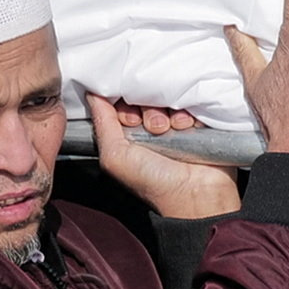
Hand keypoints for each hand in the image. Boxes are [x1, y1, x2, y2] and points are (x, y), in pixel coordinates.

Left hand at [87, 93, 239, 219]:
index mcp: (129, 135)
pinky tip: (185, 127)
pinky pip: (190, 102)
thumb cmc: (153, 182)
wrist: (195, 195)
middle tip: (154, 128)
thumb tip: (92, 93)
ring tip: (171, 130)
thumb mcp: (115, 156)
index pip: (122, 101)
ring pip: (168, 98)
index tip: (131, 121)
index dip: (125, 105)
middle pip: (145, 97)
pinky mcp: (197, 123)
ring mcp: (175, 125)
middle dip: (148, 109)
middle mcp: (151, 129)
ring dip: (168, 111)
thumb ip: (102, 124)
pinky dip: (187, 112)